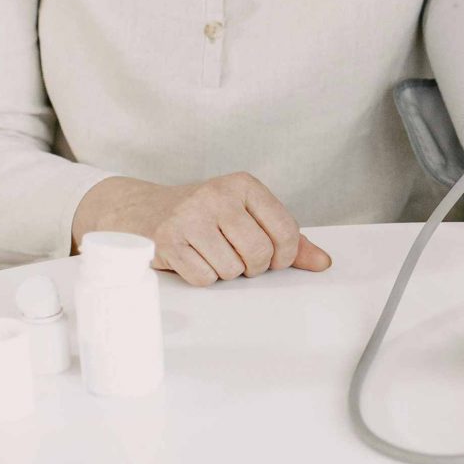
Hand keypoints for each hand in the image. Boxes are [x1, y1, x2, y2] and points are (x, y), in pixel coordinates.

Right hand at [70, 172, 330, 285]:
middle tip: (236, 259)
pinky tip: (191, 260)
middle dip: (252, 267)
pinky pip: (204, 279)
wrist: (140, 210)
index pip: (286, 232)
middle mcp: (217, 195)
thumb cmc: (204, 216)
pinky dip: (201, 278)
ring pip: (231, 270)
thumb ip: (288, 238)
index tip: (272, 259)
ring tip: (209, 254)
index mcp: (243, 184)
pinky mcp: (166, 240)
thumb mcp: (247, 215)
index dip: (284, 257)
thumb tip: (323, 262)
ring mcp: (189, 216)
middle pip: (259, 254)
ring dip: (224, 272)